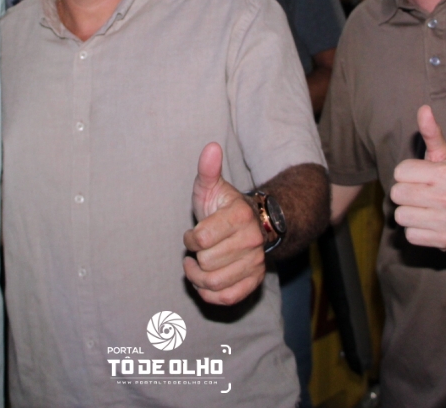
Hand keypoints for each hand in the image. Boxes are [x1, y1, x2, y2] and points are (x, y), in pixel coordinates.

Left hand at [182, 143, 265, 305]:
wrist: (252, 225)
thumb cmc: (223, 206)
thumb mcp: (212, 187)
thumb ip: (208, 169)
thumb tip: (210, 147)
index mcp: (240, 216)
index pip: (200, 240)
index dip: (190, 239)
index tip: (193, 234)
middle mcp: (252, 241)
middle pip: (206, 263)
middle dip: (194, 258)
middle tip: (196, 250)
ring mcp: (255, 263)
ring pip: (215, 283)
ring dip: (198, 278)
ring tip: (196, 267)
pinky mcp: (255, 281)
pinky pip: (228, 298)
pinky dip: (210, 295)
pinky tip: (204, 284)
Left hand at [390, 106, 445, 249]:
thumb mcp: (444, 156)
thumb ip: (432, 133)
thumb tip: (423, 109)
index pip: (399, 172)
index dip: (406, 175)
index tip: (421, 178)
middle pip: (397, 194)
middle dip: (405, 194)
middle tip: (421, 195)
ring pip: (401, 216)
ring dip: (409, 214)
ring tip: (425, 210)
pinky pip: (410, 236)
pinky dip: (417, 232)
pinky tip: (429, 224)